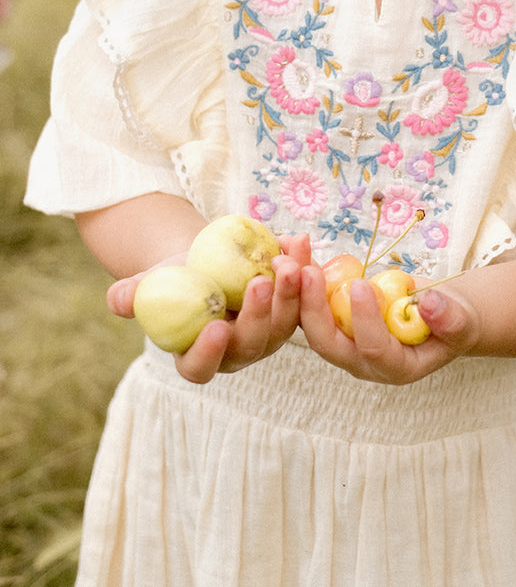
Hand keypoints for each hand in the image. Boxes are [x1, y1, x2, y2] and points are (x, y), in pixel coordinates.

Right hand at [107, 233, 311, 383]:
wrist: (206, 258)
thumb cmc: (173, 275)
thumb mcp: (151, 281)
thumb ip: (133, 293)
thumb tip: (119, 298)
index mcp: (199, 356)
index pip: (202, 367)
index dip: (209, 352)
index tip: (215, 326)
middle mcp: (238, 352)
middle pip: (253, 343)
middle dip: (259, 314)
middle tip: (259, 281)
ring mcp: (270, 334)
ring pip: (286, 322)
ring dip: (290, 291)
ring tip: (286, 255)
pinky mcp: (293, 310)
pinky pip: (303, 295)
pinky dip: (304, 267)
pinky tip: (299, 241)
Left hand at [299, 262, 480, 384]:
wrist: (437, 313)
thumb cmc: (453, 320)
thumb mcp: (461, 321)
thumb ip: (449, 318)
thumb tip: (428, 303)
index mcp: (393, 368)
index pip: (372, 349)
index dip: (365, 320)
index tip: (362, 286)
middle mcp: (360, 360)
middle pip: (327, 342)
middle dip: (313, 307)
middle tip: (307, 272)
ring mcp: (342, 340)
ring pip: (309, 320)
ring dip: (296, 286)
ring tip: (290, 252)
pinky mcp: (331, 318)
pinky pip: (308, 298)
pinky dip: (299, 272)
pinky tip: (291, 244)